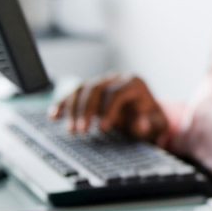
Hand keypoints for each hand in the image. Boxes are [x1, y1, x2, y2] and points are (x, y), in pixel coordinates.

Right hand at [50, 75, 168, 142]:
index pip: (117, 93)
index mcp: (134, 83)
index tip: (103, 129)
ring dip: (73, 109)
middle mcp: (116, 78)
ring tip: (72, 130)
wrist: (147, 113)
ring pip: (82, 89)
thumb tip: (141, 124)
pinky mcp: (91, 89)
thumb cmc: (152, 119)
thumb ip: (150, 124)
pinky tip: (54, 116)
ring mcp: (102, 82)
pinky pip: (73, 93)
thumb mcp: (157, 123)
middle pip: (96, 88)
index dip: (109, 111)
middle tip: (82, 131)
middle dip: (87, 110)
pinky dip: (63, 104)